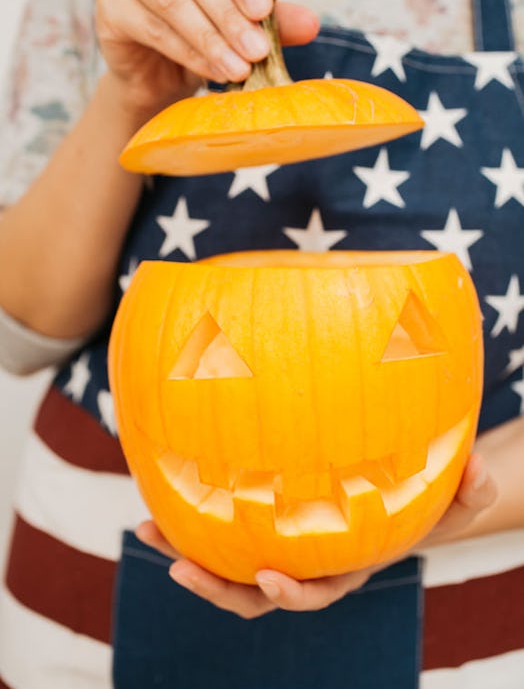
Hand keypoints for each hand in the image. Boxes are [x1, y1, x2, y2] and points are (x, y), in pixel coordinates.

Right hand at [95, 0, 319, 113]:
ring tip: (238, 70)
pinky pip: (151, 28)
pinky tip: (211, 72)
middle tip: (257, 51)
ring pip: (172, 2)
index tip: (264, 10)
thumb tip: (311, 24)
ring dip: (210, 39)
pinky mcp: (107, 8)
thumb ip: (272, 21)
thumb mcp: (240, 27)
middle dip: (231, 17)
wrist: (153, 76)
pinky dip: (186, 53)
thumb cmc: (199, 38)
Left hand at [135, 452, 495, 618]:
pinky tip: (167, 488)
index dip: (291, 593)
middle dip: (216, 587)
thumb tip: (479, 462)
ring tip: (144, 528)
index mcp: (345, 566)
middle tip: (176, 565)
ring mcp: (282, 544)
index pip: (317, 592)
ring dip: (187, 552)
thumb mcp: (454, 498)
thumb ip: (470, 488)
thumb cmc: (426, 501)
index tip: (266, 577)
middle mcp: (307, 563)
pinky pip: (228, 527)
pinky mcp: (266, 521)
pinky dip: (195, 517)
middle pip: (255, 593)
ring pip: (229, 564)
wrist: (399, 496)